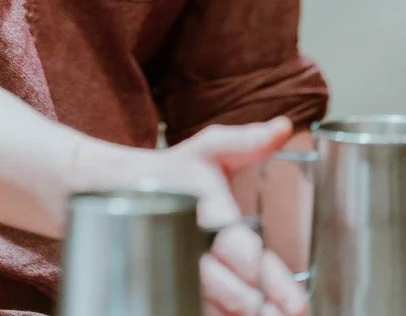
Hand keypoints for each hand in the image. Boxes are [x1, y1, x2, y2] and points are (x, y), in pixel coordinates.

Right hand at [143, 118, 307, 314]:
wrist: (126, 190)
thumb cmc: (178, 169)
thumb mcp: (211, 148)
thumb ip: (248, 140)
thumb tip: (283, 126)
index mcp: (208, 212)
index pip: (241, 253)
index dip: (272, 283)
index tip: (297, 305)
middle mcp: (193, 246)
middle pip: (232, 292)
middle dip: (262, 307)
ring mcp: (182, 271)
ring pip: (216, 309)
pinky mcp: (176, 286)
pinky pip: (200, 311)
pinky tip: (240, 315)